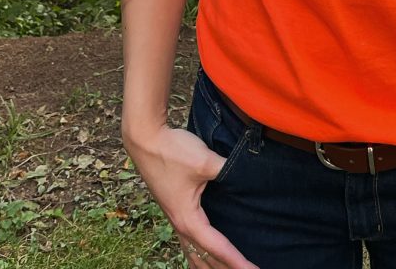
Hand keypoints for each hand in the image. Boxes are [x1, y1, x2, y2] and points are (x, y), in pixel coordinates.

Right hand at [124, 124, 259, 268]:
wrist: (146, 139)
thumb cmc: (173, 151)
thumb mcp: (205, 161)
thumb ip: (229, 170)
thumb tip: (249, 176)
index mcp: (188, 219)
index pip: (217, 247)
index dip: (237, 261)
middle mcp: (180, 224)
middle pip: (204, 258)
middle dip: (225, 268)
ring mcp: (175, 217)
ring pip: (194, 252)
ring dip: (210, 264)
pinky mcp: (175, 208)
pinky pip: (188, 239)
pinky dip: (199, 252)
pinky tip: (205, 251)